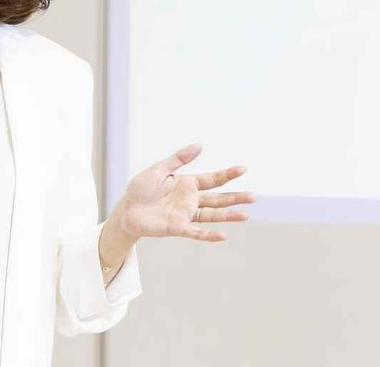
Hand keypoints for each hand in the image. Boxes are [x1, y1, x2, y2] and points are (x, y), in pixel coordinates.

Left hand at [112, 143, 253, 241]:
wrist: (125, 209)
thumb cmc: (140, 189)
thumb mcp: (159, 169)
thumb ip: (179, 158)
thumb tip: (200, 145)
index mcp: (188, 184)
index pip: (213, 179)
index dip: (228, 174)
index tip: (243, 169)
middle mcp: (191, 200)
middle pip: (218, 198)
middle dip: (236, 197)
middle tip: (254, 197)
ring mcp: (186, 214)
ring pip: (212, 215)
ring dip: (229, 216)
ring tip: (246, 215)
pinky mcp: (177, 227)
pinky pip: (196, 232)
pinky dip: (209, 235)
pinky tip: (224, 235)